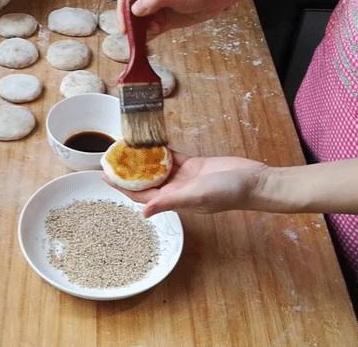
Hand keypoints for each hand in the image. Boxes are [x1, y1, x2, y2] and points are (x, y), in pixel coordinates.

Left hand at [105, 151, 268, 216]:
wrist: (252, 181)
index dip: (121, 187)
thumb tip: (143, 213)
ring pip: (158, 168)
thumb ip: (169, 201)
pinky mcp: (195, 165)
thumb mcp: (196, 196)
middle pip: (146, 181)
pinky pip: (173, 158)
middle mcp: (176, 190)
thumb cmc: (227, 192)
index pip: (140, 195)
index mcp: (174, 200)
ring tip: (127, 148)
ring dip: (144, 160)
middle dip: (129, 172)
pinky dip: (162, 152)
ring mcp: (186, 178)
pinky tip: (151, 143)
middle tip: (112, 157)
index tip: (104, 177)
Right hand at [117, 0, 233, 36]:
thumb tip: (136, 9)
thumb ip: (156, 0)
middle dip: (131, 25)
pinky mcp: (162, 19)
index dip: (123, 11)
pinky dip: (147, 37)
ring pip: (139, 22)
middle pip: (131, 10)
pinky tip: (146, 44)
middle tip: (132, 38)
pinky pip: (150, 29)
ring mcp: (155, 7)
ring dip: (138, 33)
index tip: (124, 27)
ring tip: (140, 43)